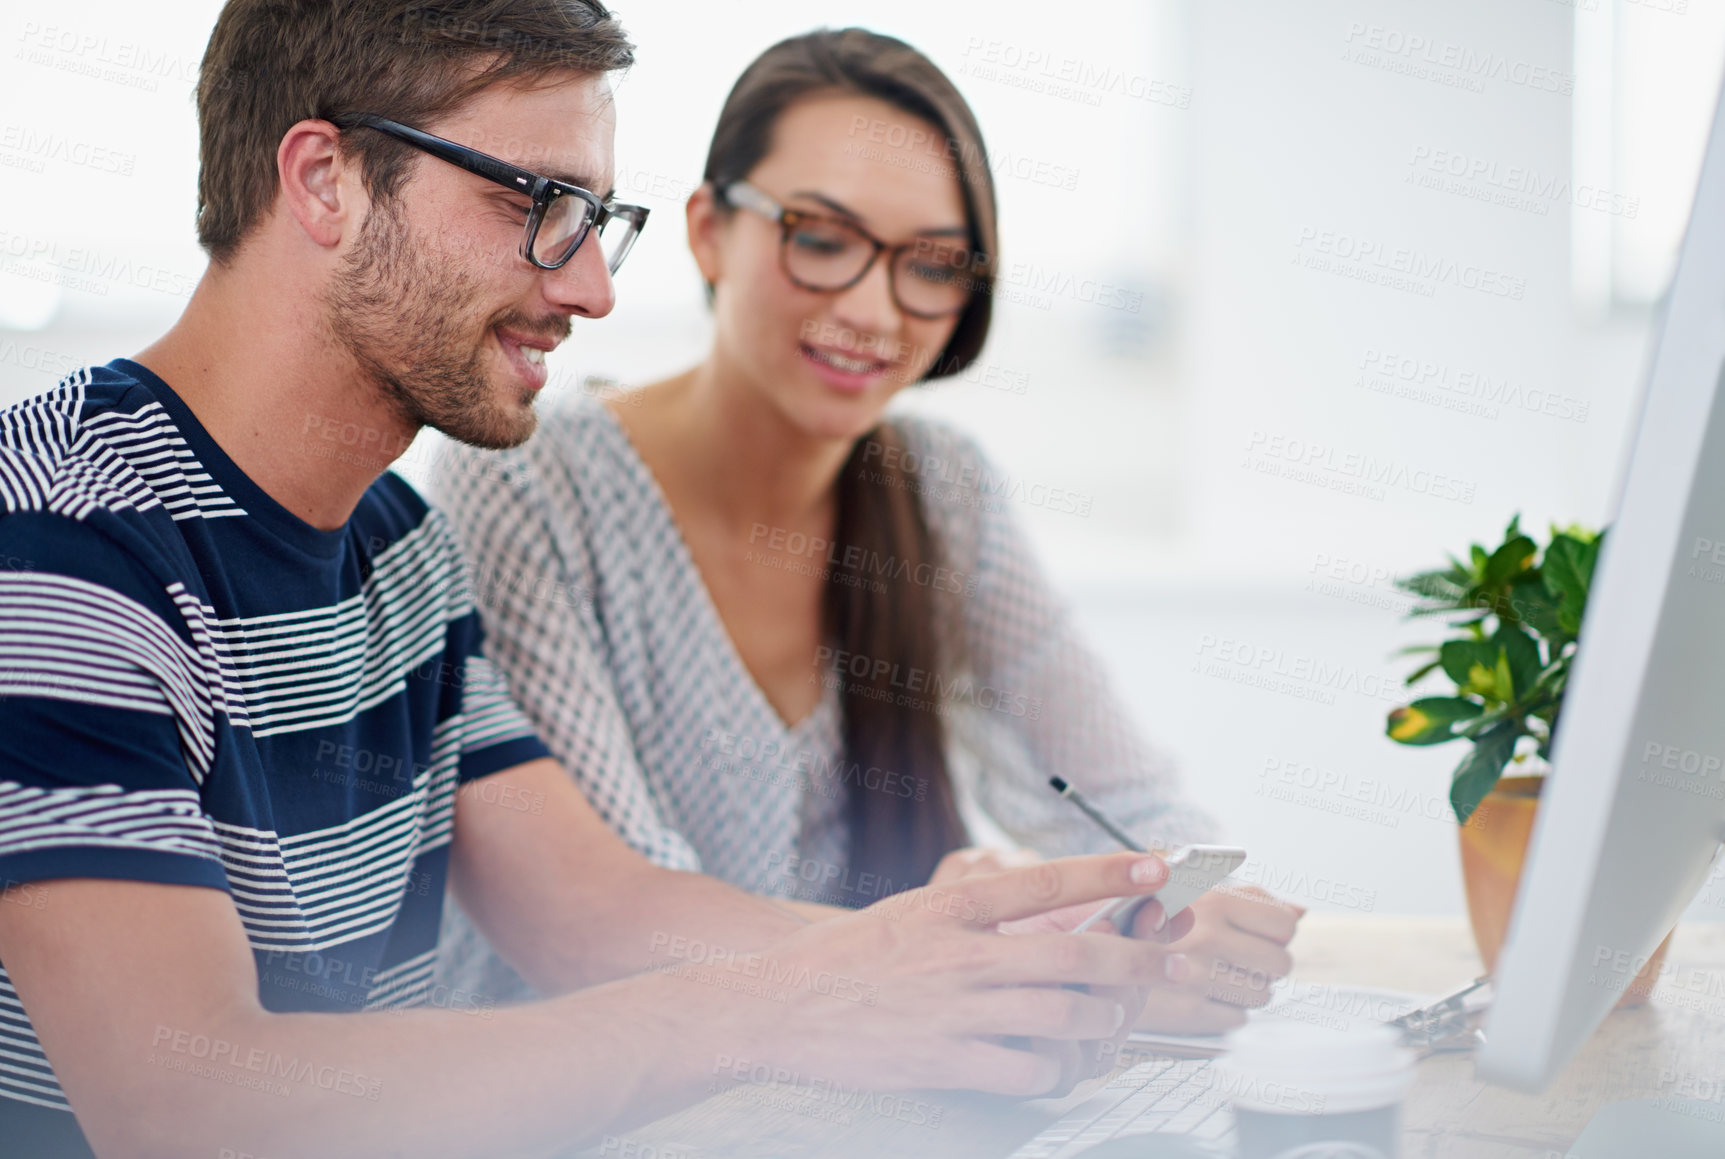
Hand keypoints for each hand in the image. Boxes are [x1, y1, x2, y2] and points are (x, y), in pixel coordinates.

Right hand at [690, 852, 1187, 1098]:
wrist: (776, 1008)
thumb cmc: (846, 960)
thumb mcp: (911, 912)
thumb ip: (972, 914)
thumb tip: (1039, 909)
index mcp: (953, 907)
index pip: (1048, 881)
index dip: (1109, 873)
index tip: (1156, 868)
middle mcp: (962, 953)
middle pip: (1075, 953)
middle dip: (1136, 960)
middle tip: (1170, 962)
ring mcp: (955, 1009)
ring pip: (1063, 1015)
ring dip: (1104, 1022)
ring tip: (1114, 1022)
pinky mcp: (944, 1061)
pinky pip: (1028, 1071)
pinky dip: (1058, 1072)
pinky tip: (1061, 1067)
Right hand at [1131, 885, 1304, 1034]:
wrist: (1088, 951)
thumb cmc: (1142, 915)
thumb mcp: (1187, 887)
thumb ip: (1246, 895)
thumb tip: (1299, 911)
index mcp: (1212, 900)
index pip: (1284, 924)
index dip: (1275, 931)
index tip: (1259, 934)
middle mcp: (1208, 938)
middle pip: (1280, 963)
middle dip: (1264, 963)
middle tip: (1237, 958)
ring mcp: (1199, 979)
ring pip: (1262, 995)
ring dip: (1244, 988)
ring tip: (1214, 975)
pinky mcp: (1188, 1014)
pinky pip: (1237, 1019)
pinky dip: (1223, 1010)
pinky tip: (1199, 994)